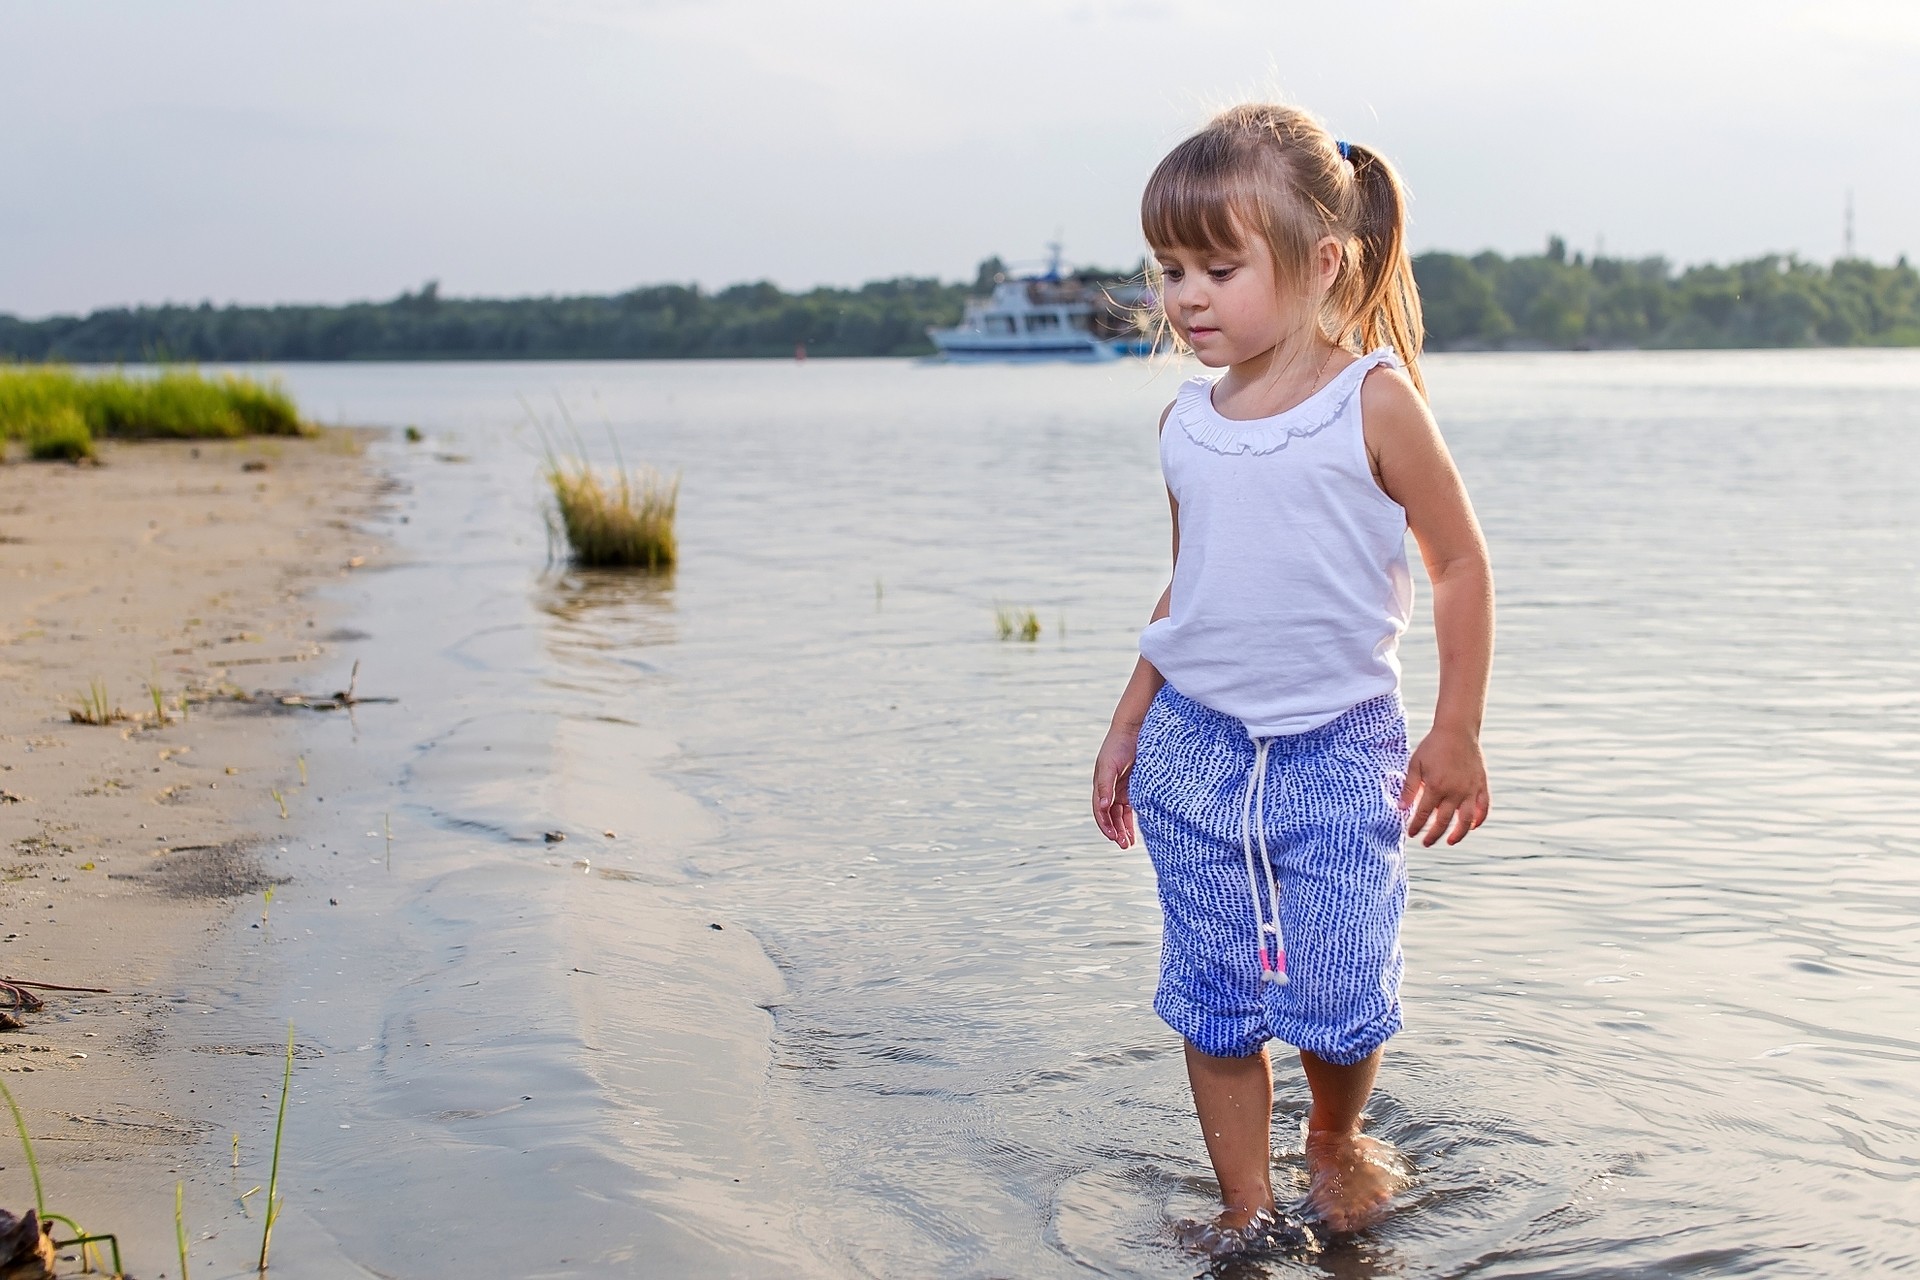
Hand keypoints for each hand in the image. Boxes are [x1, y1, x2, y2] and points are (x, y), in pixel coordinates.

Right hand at [1092, 723, 1139, 848]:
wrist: (1133, 730)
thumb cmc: (1118, 745)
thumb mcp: (1109, 765)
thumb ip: (1105, 786)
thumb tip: (1102, 807)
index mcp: (1100, 785)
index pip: (1100, 811)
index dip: (1105, 825)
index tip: (1113, 837)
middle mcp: (1109, 790)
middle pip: (1110, 816)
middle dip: (1115, 831)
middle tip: (1123, 845)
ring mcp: (1121, 789)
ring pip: (1120, 815)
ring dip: (1123, 829)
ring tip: (1129, 844)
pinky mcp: (1133, 788)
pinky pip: (1130, 808)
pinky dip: (1131, 820)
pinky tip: (1135, 831)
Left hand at [1400, 726, 1489, 846]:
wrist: (1457, 731)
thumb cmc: (1433, 747)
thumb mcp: (1415, 764)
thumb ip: (1409, 788)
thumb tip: (1401, 809)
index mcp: (1436, 786)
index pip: (1424, 814)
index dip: (1416, 826)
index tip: (1410, 833)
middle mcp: (1455, 791)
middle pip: (1444, 821)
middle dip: (1433, 835)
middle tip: (1426, 843)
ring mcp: (1470, 789)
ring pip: (1466, 820)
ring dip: (1458, 834)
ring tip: (1450, 841)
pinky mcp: (1481, 785)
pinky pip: (1483, 808)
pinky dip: (1478, 819)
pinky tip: (1471, 826)